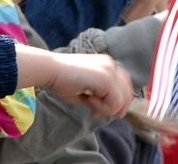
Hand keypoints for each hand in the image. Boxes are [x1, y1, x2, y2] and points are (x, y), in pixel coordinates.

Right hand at [16, 46, 132, 118]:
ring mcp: (109, 70)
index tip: (107, 112)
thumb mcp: (86, 90)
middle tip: (99, 114)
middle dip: (117, 107)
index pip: (124, 84)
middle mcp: (110, 64)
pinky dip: (103, 107)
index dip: (120, 101)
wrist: (50, 70)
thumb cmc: (62, 80)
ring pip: (121, 98)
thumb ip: (99, 96)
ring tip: (90, 106)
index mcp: (106, 64)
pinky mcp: (105, 78)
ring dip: (107, 108)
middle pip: (127, 91)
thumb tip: (108, 109)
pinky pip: (114, 101)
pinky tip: (88, 102)